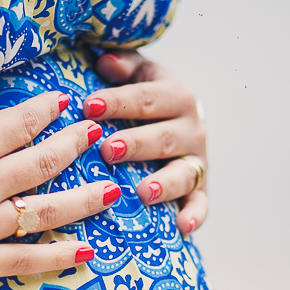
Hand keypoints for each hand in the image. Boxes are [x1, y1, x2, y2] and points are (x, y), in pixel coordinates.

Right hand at [0, 80, 118, 279]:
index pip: (25, 122)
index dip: (49, 112)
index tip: (66, 105)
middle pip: (46, 163)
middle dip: (77, 146)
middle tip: (99, 137)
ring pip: (47, 212)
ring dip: (85, 200)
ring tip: (113, 192)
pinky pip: (23, 261)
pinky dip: (57, 257)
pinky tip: (84, 252)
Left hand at [83, 51, 208, 234]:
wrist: (181, 123)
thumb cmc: (145, 100)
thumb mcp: (138, 75)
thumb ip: (123, 65)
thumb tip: (106, 61)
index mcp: (176, 96)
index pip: (147, 98)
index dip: (118, 102)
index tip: (88, 106)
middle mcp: (192, 129)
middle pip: (163, 137)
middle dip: (136, 144)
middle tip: (107, 151)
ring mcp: (196, 161)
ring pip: (182, 173)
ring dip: (163, 183)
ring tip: (142, 191)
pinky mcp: (200, 190)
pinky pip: (200, 205)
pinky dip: (194, 216)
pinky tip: (182, 227)